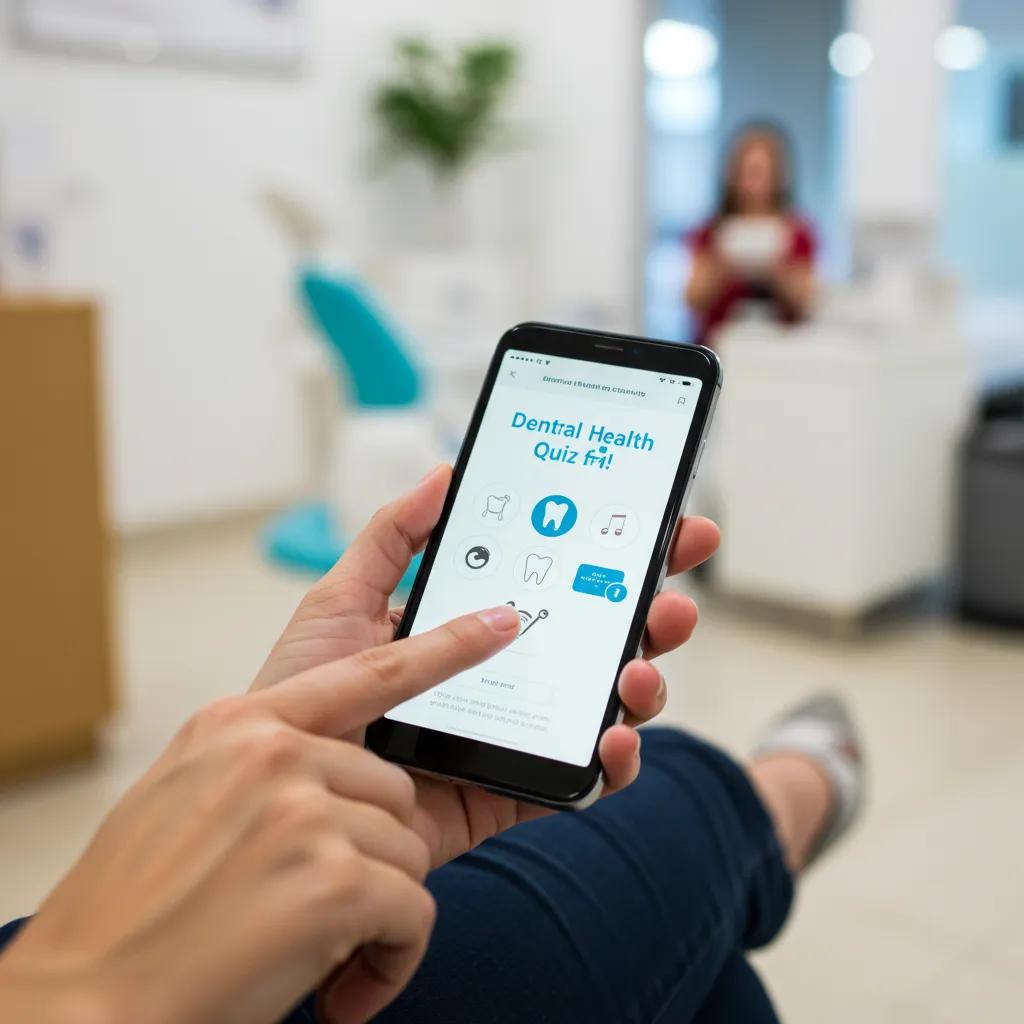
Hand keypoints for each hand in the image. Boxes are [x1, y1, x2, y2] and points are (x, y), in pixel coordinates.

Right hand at [0, 606, 519, 1023]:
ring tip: (309, 943)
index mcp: (241, 722)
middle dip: (374, 849)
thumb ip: (267, 766)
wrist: (82, 1004)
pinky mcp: (331, 878)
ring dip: (376, 907)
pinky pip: (413, 910)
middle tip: (315, 900)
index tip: (501, 622)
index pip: (372, 668)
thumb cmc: (138, 909)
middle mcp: (272, 752)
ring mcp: (301, 809)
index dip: (446, 643)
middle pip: (393, 787)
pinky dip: (390, 957)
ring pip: (407, 849)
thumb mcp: (192, 796)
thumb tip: (350, 773)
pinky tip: (341, 982)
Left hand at [252, 465, 719, 867]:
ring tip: (640, 666)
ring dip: (645, 681)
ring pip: (605, 702)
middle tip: (675, 594)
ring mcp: (517, 730)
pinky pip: (580, 778)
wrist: (280, 794)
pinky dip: (612, 762)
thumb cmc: (303, 696)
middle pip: (601, 637)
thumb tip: (444, 472)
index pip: (562, 580)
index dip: (617, 554)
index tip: (666, 525)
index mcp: (476, 622)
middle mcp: (508, 672)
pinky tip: (610, 739)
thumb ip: (392, 538)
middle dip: (654, 612)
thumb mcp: (340, 602)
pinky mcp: (513, 789)